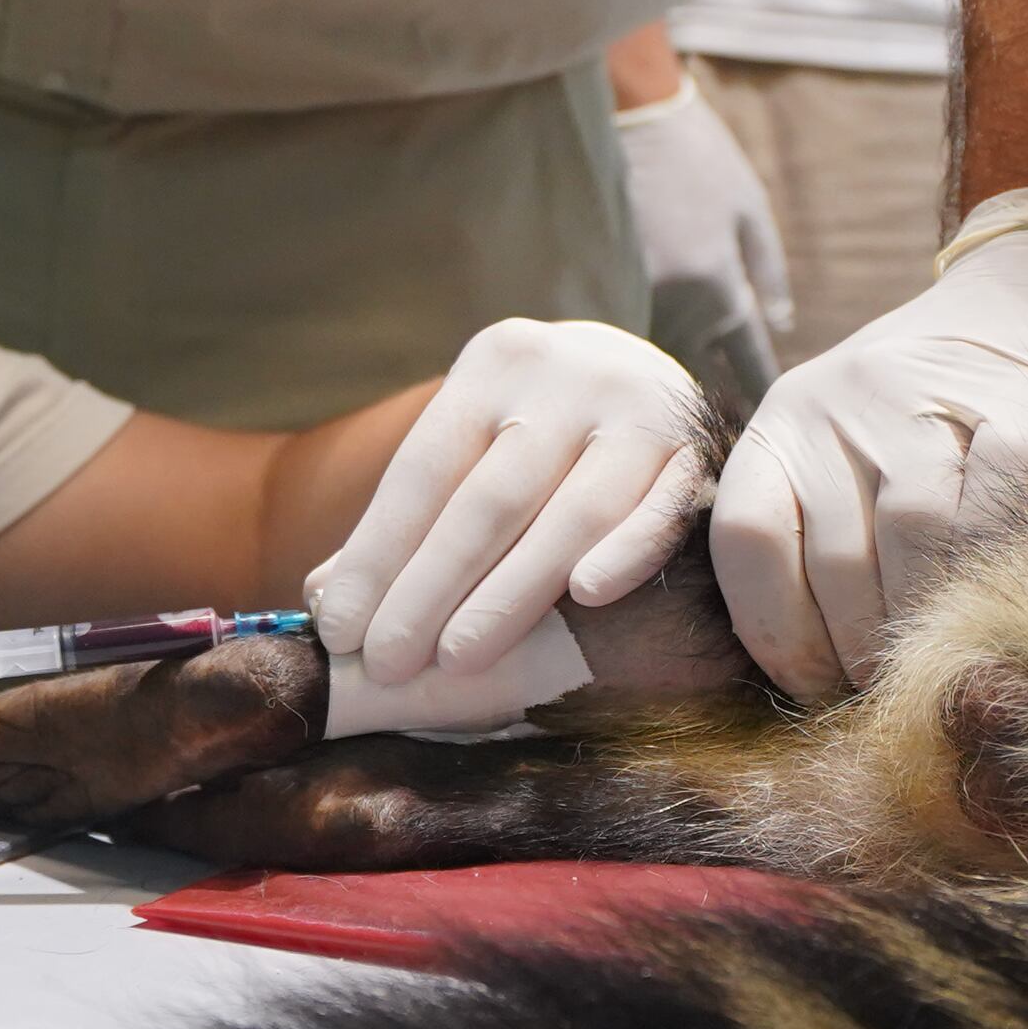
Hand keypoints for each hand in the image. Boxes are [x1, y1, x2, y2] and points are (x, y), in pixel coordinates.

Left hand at [309, 319, 709, 681]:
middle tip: (388, 663)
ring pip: (573, 511)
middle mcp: (567, 375)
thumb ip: (407, 521)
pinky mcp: (701, 449)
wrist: (651, 372)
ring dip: (512, 592)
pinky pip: (663, 509)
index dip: (378, 556)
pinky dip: (628, 551)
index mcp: (494, 365)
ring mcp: (641, 407)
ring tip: (457, 660)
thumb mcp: (471, 446)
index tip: (341, 631)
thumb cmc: (538, 435)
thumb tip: (326, 600)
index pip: (423, 472)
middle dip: (431, 587)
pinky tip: (586, 596)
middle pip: (489, 498)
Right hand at [619, 81, 792, 405]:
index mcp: (720, 287)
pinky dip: (634, 353)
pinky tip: (636, 373)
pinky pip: (620, 335)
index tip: (764, 421)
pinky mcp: (593, 285)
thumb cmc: (697, 157)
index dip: (756, 390)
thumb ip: (768, 269)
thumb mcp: (748, 205)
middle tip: (729, 438)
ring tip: (685, 419)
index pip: (745, 360)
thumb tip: (782, 324)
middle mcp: (675, 306)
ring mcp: (629, 298)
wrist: (625, 116)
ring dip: (671, 387)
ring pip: (655, 362)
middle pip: (698, 376)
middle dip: (715, 404)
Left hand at [711, 193, 1027, 697]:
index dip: (776, 635)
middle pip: (835, 561)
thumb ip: (818, 548)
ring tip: (937, 660)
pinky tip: (995, 601)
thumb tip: (818, 684)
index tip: (812, 688)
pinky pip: (996, 511)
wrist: (1024, 299)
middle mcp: (837, 405)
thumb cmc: (918, 417)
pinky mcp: (1016, 406)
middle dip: (861, 649)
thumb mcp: (840, 457)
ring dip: (927, 621)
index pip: (749, 543)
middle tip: (888, 689)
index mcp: (780, 426)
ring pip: (914, 539)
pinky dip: (993, 568)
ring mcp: (925, 401)